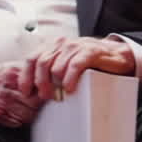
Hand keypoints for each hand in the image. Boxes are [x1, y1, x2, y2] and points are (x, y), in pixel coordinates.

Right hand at [0, 63, 42, 126]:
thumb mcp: (9, 67)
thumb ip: (27, 72)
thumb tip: (47, 77)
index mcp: (13, 73)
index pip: (40, 85)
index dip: (47, 90)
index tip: (49, 91)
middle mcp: (8, 88)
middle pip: (36, 102)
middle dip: (41, 104)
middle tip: (42, 103)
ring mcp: (1, 102)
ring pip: (28, 115)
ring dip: (32, 114)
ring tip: (29, 109)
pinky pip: (16, 122)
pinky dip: (20, 120)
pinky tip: (19, 114)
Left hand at [18, 36, 135, 100]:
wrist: (116, 55)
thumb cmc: (88, 63)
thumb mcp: (65, 63)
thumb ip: (49, 70)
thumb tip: (32, 88)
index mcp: (53, 46)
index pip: (32, 59)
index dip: (26, 77)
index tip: (27, 92)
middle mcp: (62, 43)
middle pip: (42, 64)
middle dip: (41, 83)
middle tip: (45, 97)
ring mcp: (76, 46)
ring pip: (57, 66)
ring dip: (56, 85)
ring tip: (59, 95)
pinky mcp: (91, 51)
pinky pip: (75, 65)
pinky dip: (70, 79)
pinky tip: (70, 89)